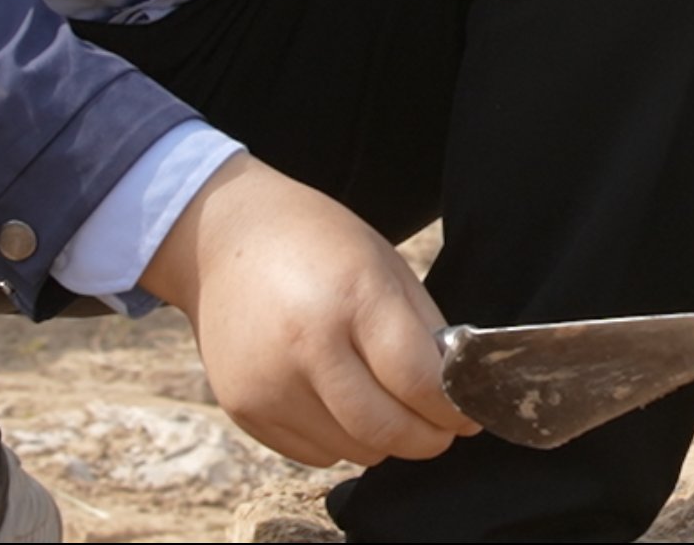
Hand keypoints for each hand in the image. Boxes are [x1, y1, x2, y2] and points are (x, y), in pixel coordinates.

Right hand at [143, 154, 481, 468]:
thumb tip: (456, 392)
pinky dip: (341, 441)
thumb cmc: (317, 244)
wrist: (222, 240)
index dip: (454, 407)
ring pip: (352, 451)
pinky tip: (342, 404)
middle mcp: (305, 346)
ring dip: (384, 441)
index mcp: (352, 297)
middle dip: (428, 439)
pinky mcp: (243, 408)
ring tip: (390, 410)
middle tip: (443, 430)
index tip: (471, 412)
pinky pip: (313, 453)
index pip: (418, 380)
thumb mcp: (383, 263)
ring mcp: (268, 383)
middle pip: (385, 429)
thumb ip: (423, 329)